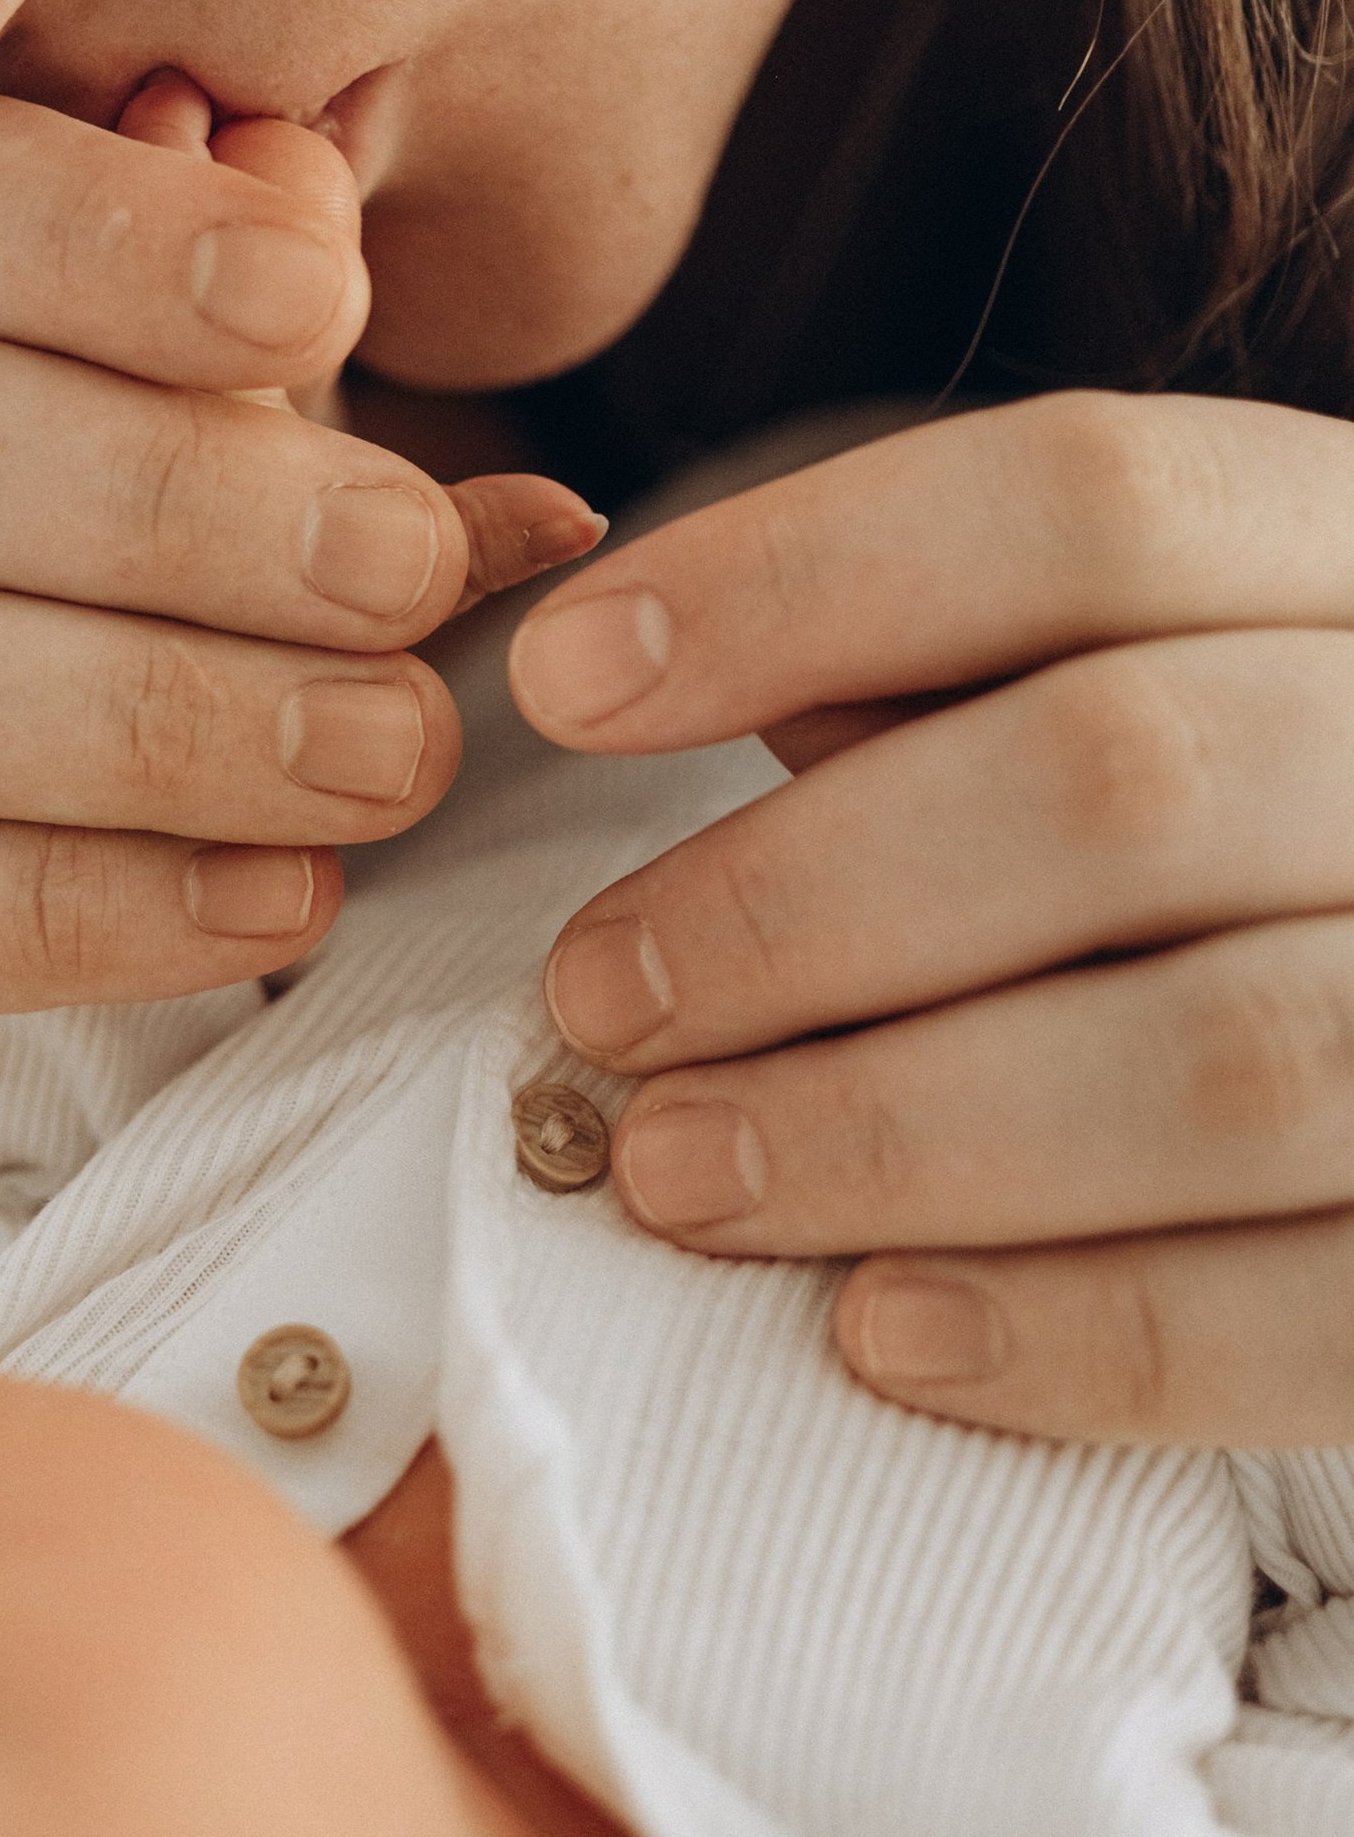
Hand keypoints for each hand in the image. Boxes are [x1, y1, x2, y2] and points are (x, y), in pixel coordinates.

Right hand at [0, 86, 597, 1117]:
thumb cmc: (104, 585)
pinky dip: (79, 905)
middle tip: (397, 568)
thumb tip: (316, 186)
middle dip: (149, 495)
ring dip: (138, 713)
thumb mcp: (198, 420)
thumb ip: (259, 319)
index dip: (92, 235)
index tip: (323, 293)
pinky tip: (279, 899)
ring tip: (383, 749)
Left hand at [509, 393, 1353, 1446]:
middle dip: (803, 901)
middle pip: (1123, 777)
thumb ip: (950, 675)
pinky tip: (878, 1336)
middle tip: (591, 1000)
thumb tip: (659, 677)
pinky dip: (1084, 1334)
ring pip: (1219, 1056)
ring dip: (896, 1128)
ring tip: (671, 1174)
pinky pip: (1321, 1312)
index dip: (799, 576)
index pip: (1089, 499)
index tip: (559, 677)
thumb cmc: (1237, 843)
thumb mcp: (1142, 680)